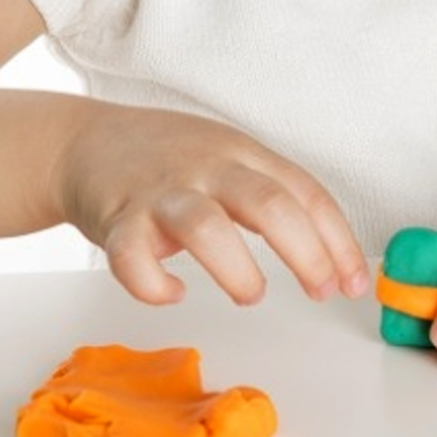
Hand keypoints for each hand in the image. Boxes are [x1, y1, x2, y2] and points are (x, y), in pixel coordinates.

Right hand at [54, 103, 369, 306]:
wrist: (81, 142)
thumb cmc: (167, 161)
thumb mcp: (230, 160)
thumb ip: (276, 198)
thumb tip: (331, 259)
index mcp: (242, 154)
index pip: (306, 194)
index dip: (338, 242)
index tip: (354, 284)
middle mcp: (206, 168)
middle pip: (269, 205)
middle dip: (306, 255)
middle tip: (320, 291)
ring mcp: (160, 193)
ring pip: (206, 228)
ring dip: (238, 271)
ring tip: (251, 294)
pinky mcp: (116, 220)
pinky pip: (132, 259)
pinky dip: (155, 286)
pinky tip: (173, 293)